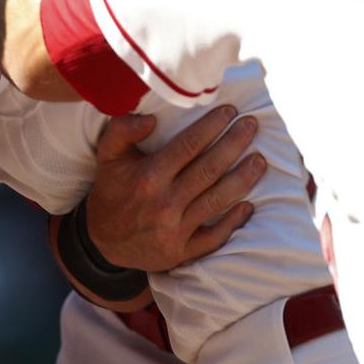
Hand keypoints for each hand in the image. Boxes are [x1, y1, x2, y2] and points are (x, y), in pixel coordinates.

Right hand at [85, 106, 264, 272]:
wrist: (102, 243)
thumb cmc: (110, 192)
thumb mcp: (107, 156)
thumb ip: (122, 130)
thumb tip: (150, 118)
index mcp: (149, 177)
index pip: (189, 145)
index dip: (213, 126)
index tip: (231, 111)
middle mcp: (165, 203)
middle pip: (210, 169)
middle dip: (235, 144)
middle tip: (252, 126)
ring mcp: (175, 230)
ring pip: (218, 200)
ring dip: (243, 179)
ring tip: (260, 160)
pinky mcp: (183, 252)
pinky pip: (214, 237)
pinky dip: (234, 222)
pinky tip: (249, 206)